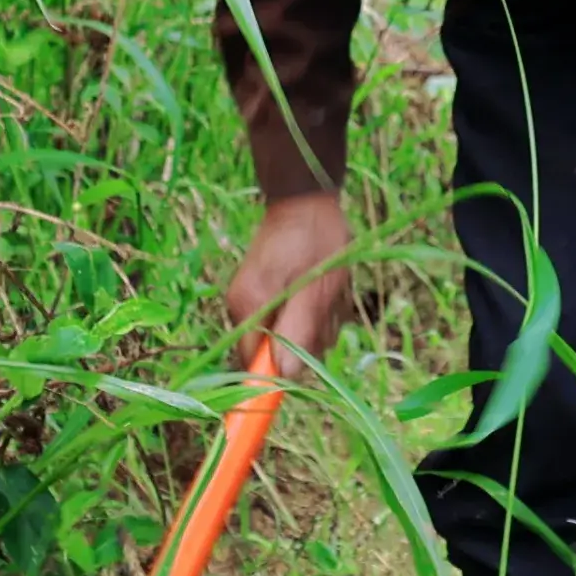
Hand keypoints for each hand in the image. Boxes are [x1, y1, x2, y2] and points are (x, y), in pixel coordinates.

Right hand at [225, 192, 351, 373]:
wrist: (306, 198)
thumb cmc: (314, 237)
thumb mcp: (316, 287)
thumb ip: (299, 330)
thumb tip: (285, 377)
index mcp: (249, 305)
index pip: (252, 364)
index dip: (277, 376)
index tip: (303, 370)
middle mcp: (245, 306)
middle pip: (276, 352)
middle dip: (309, 339)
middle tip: (328, 309)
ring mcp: (256, 300)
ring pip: (291, 335)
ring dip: (318, 323)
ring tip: (330, 292)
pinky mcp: (268, 294)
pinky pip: (293, 318)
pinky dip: (315, 311)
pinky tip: (326, 290)